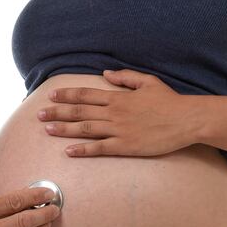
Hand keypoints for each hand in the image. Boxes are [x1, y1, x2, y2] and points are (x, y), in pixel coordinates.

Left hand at [38, 69, 199, 156]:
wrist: (187, 120)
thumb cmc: (169, 101)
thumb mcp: (148, 82)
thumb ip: (125, 77)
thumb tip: (105, 74)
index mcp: (118, 97)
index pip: (86, 94)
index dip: (66, 95)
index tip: (51, 95)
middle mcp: (114, 112)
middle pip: (79, 111)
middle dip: (57, 112)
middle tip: (39, 115)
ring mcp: (119, 130)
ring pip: (85, 128)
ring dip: (64, 129)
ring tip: (47, 130)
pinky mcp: (125, 146)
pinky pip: (99, 148)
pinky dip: (83, 149)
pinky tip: (68, 151)